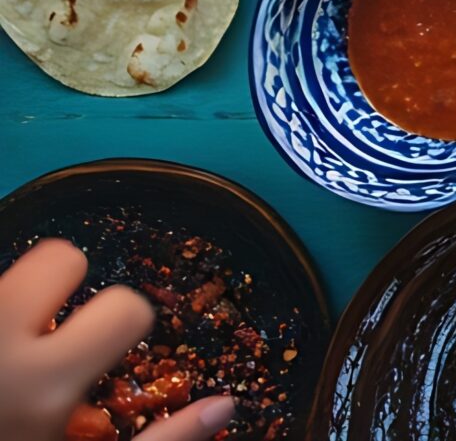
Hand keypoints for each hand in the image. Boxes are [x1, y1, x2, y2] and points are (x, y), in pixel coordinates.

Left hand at [0, 240, 235, 440]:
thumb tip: (224, 406)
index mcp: (46, 380)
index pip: (124, 305)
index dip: (123, 325)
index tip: (104, 350)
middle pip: (59, 258)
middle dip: (64, 291)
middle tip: (51, 336)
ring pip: (6, 273)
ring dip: (15, 305)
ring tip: (6, 353)